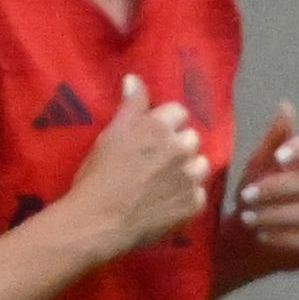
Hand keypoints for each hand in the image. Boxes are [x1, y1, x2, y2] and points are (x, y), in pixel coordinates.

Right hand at [60, 70, 215, 262]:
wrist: (99, 221)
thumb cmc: (98, 176)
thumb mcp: (110, 135)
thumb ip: (130, 105)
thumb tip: (134, 78)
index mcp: (159, 127)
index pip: (179, 111)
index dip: (166, 123)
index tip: (154, 136)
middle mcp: (181, 148)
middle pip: (191, 138)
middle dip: (178, 146)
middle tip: (157, 161)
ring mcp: (190, 177)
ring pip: (201, 164)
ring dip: (188, 170)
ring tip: (166, 182)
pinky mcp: (194, 203)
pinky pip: (198, 194)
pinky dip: (187, 197)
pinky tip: (168, 202)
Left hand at [224, 100, 298, 276]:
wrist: (252, 239)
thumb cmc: (259, 196)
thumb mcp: (260, 166)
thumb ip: (274, 139)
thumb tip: (286, 105)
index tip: (278, 157)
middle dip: (280, 188)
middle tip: (246, 196)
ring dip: (280, 215)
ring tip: (249, 219)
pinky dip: (288, 238)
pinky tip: (263, 236)